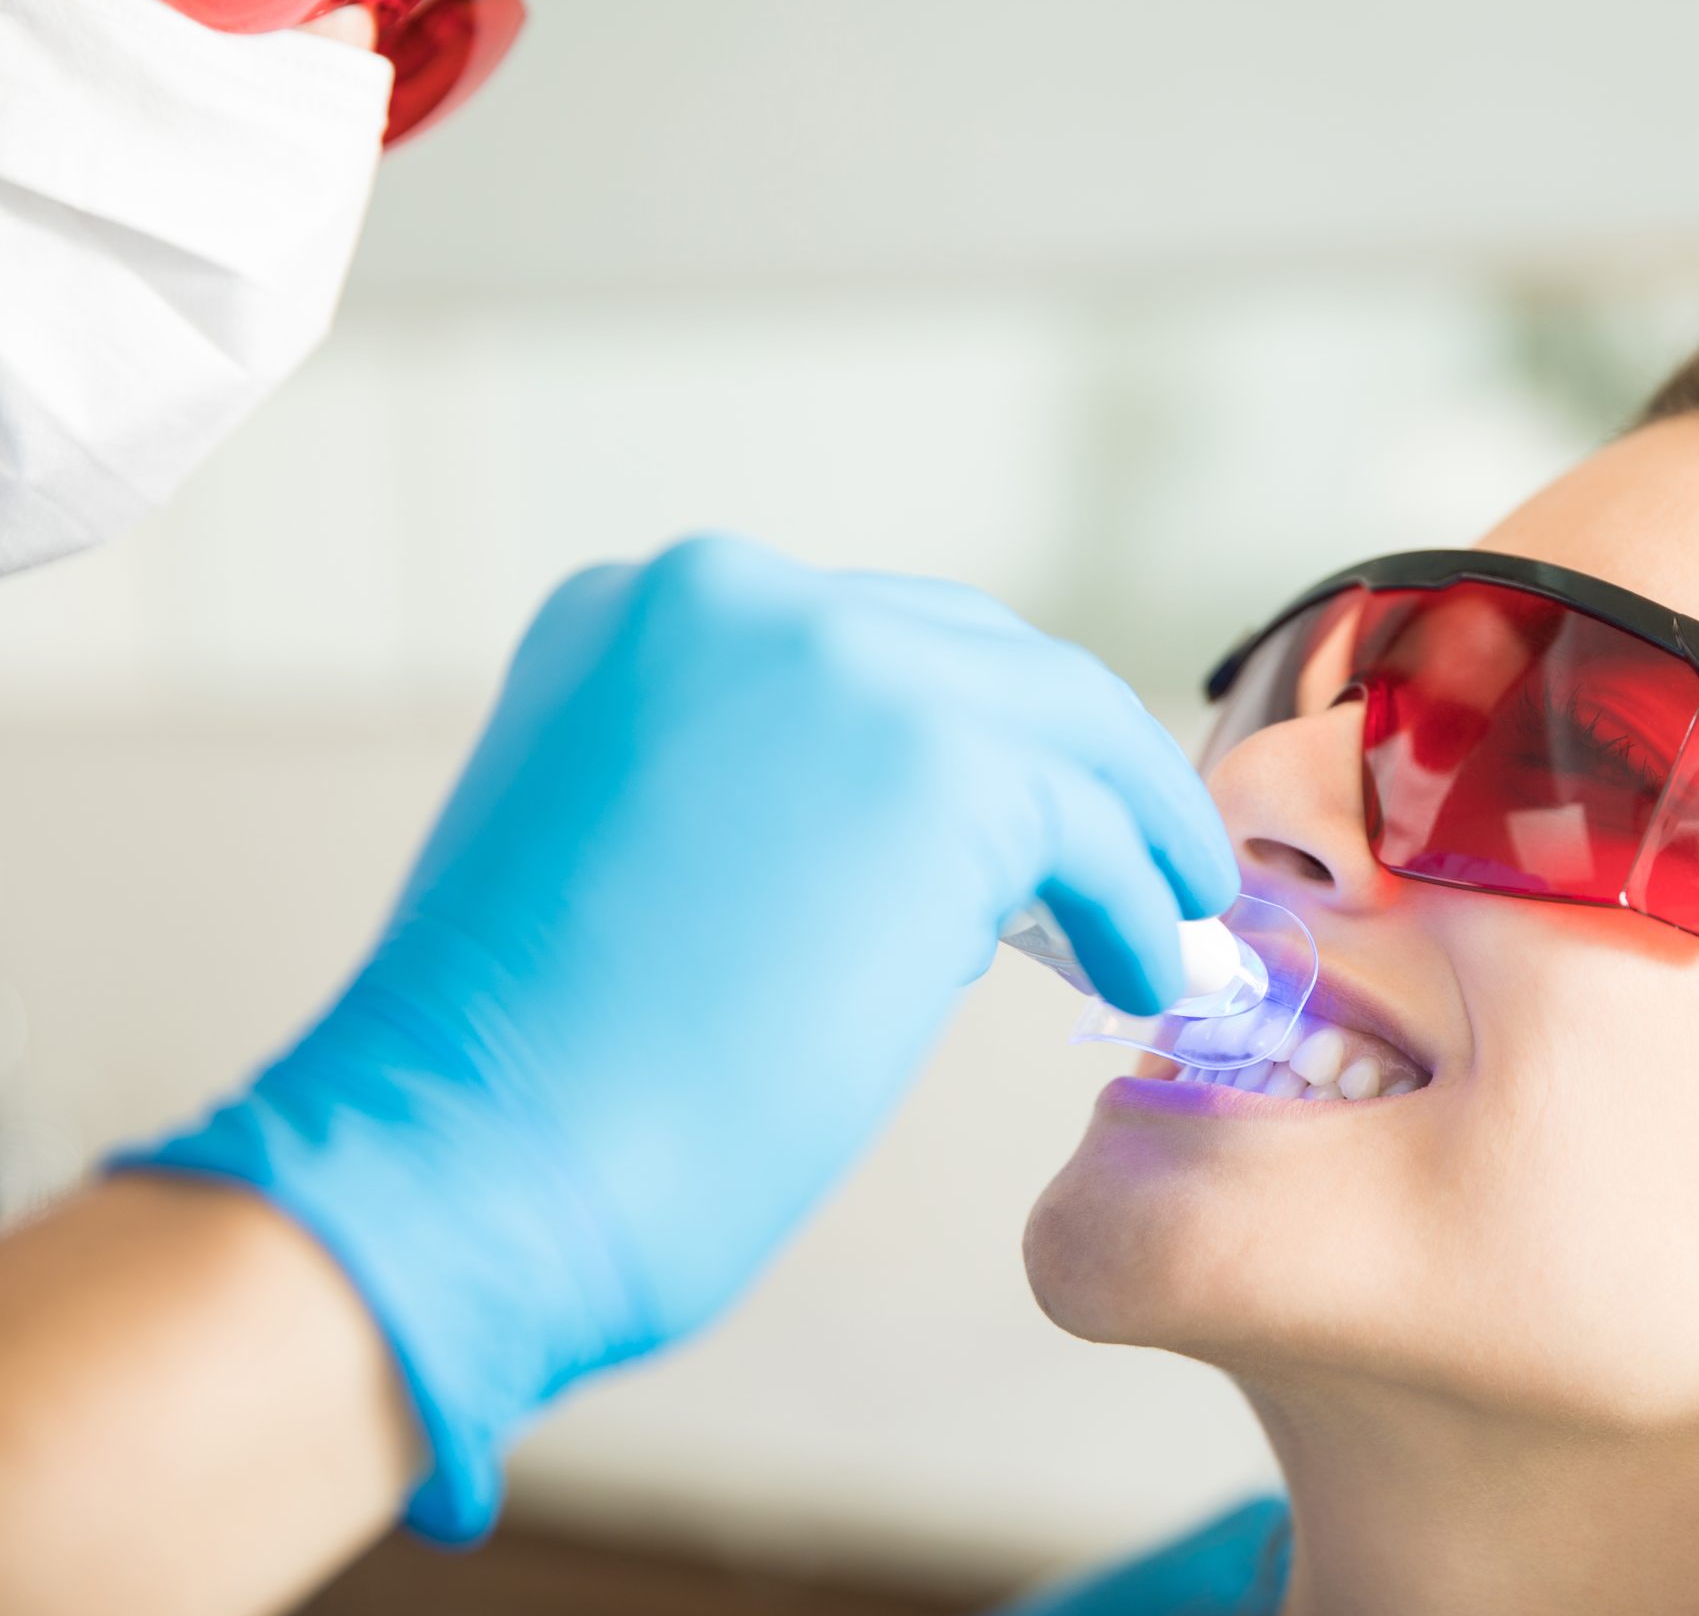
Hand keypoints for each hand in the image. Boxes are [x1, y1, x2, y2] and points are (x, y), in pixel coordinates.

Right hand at [121, 538, 1235, 1540]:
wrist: (462, 1163)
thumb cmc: (518, 1081)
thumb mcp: (617, 856)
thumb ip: (744, 800)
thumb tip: (898, 845)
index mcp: (633, 614)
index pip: (864, 649)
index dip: (965, 736)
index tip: (1028, 825)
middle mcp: (736, 601)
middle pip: (979, 658)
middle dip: (1065, 765)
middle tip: (1132, 857)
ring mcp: (840, 664)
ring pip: (1060, 726)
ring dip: (1131, 827)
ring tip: (1170, 918)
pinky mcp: (935, 765)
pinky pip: (1094, 829)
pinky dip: (1139, 900)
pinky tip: (1145, 971)